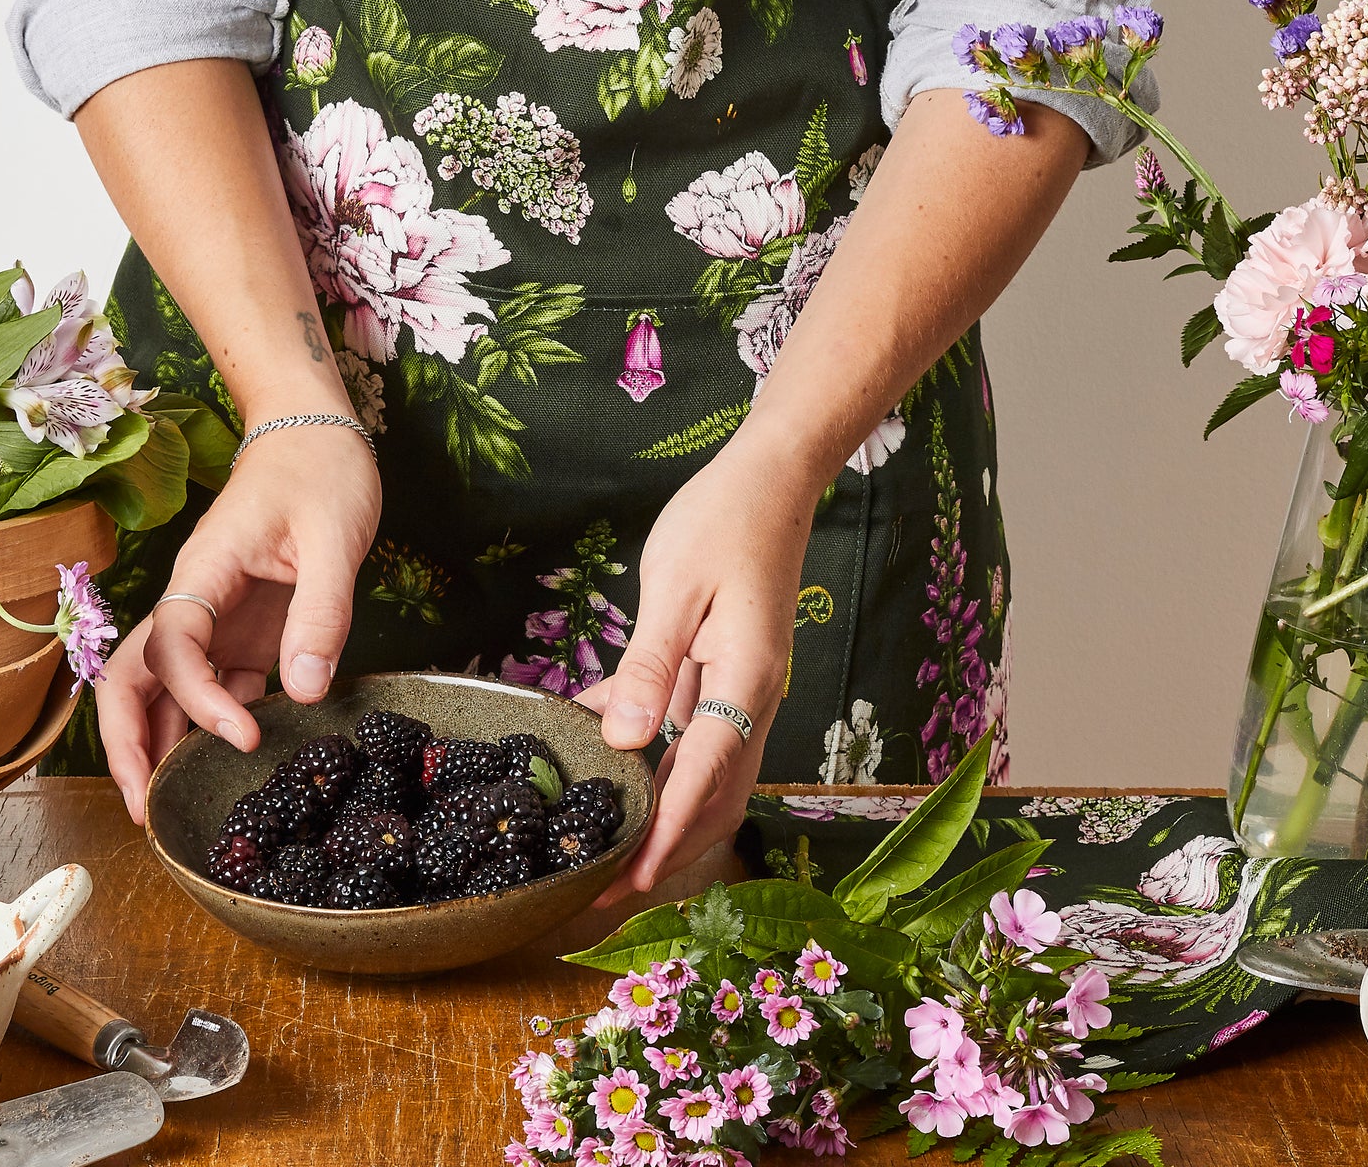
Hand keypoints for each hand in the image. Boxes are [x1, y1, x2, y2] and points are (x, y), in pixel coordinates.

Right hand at [95, 426, 380, 820]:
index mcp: (205, 572)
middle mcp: (197, 600)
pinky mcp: (243, 630)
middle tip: (148, 810)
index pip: (173, 645)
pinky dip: (212, 727)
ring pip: (165, 688)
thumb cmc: (320, 471)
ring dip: (162, 744)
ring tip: (173, 807)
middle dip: (129, 743)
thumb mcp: (335, 537)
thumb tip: (304, 692)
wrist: (315, 435)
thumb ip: (321, 612)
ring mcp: (216, 619)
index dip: (195, 699)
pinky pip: (214, 685)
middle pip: (133, 677)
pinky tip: (231, 765)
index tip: (242, 737)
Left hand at [577, 443, 815, 897]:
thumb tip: (625, 743)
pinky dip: (649, 754)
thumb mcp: (674, 586)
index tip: (629, 880)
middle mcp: (752, 698)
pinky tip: (596, 750)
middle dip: (662, 850)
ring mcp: (742, 689)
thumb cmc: (724, 519)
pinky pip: (688, 731)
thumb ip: (649, 666)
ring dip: (656, 813)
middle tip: (599, 889)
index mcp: (745, 679)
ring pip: (701, 775)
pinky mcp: (725, 673)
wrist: (771, 479)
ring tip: (598, 846)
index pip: (704, 777)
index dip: (665, 836)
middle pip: (711, 797)